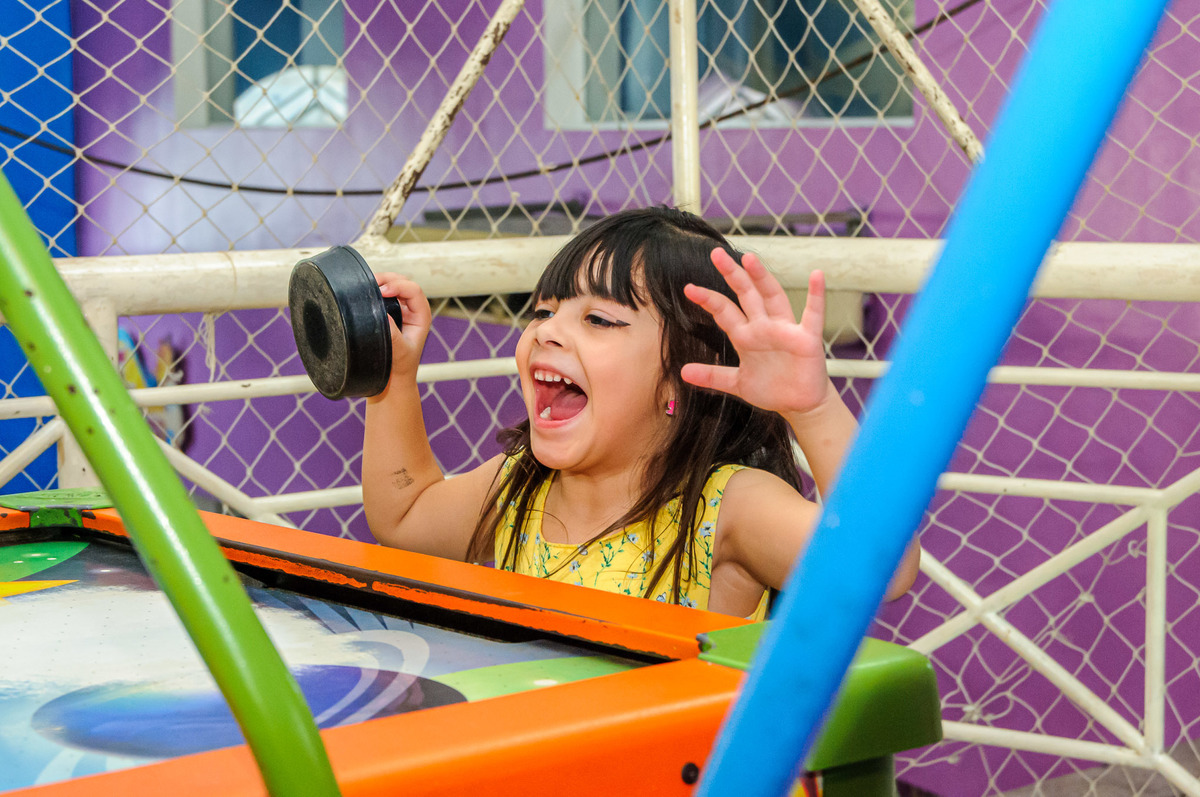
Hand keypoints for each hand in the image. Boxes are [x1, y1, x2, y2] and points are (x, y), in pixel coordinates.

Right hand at [375, 272, 431, 380]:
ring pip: (394, 285)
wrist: (393, 381)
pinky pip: (385, 295)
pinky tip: (366, 292)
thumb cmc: (399, 368)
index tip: (381, 291)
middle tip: (370, 284)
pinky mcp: (390, 313)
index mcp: (422, 316)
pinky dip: (376, 290)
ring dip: (381, 282)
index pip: (413, 291)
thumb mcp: (398, 351)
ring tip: (367, 285)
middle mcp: (414, 310)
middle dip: (388, 279)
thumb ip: (393, 333)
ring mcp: (402, 310)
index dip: (398, 286)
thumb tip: (384, 314)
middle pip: (404, 282)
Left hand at [681, 249, 833, 418]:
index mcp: (747, 336)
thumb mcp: (737, 383)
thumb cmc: (771, 389)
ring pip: (773, 297)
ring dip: (762, 278)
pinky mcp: (806, 340)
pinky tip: (817, 276)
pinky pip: (813, 314)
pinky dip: (816, 296)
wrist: (799, 406)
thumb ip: (712, 376)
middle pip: (746, 295)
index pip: (725, 312)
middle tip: (716, 254)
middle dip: (732, 275)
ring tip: (750, 259)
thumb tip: (683, 372)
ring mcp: (785, 330)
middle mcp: (764, 327)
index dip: (708, 300)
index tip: (688, 288)